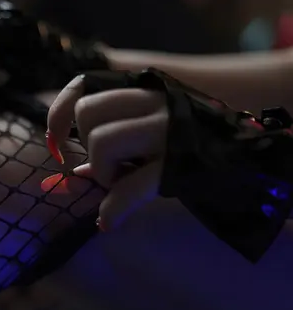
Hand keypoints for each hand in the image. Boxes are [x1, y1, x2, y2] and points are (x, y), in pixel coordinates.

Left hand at [45, 75, 292, 309]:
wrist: (254, 154)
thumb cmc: (194, 147)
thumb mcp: (153, 135)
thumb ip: (115, 146)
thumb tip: (74, 174)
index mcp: (144, 91)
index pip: (83, 87)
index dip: (59, 113)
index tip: (55, 143)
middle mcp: (155, 102)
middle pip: (88, 114)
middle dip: (88, 147)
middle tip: (109, 167)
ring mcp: (169, 130)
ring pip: (103, 142)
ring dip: (105, 172)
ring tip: (122, 184)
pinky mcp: (182, 163)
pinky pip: (134, 184)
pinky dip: (115, 207)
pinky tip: (107, 222)